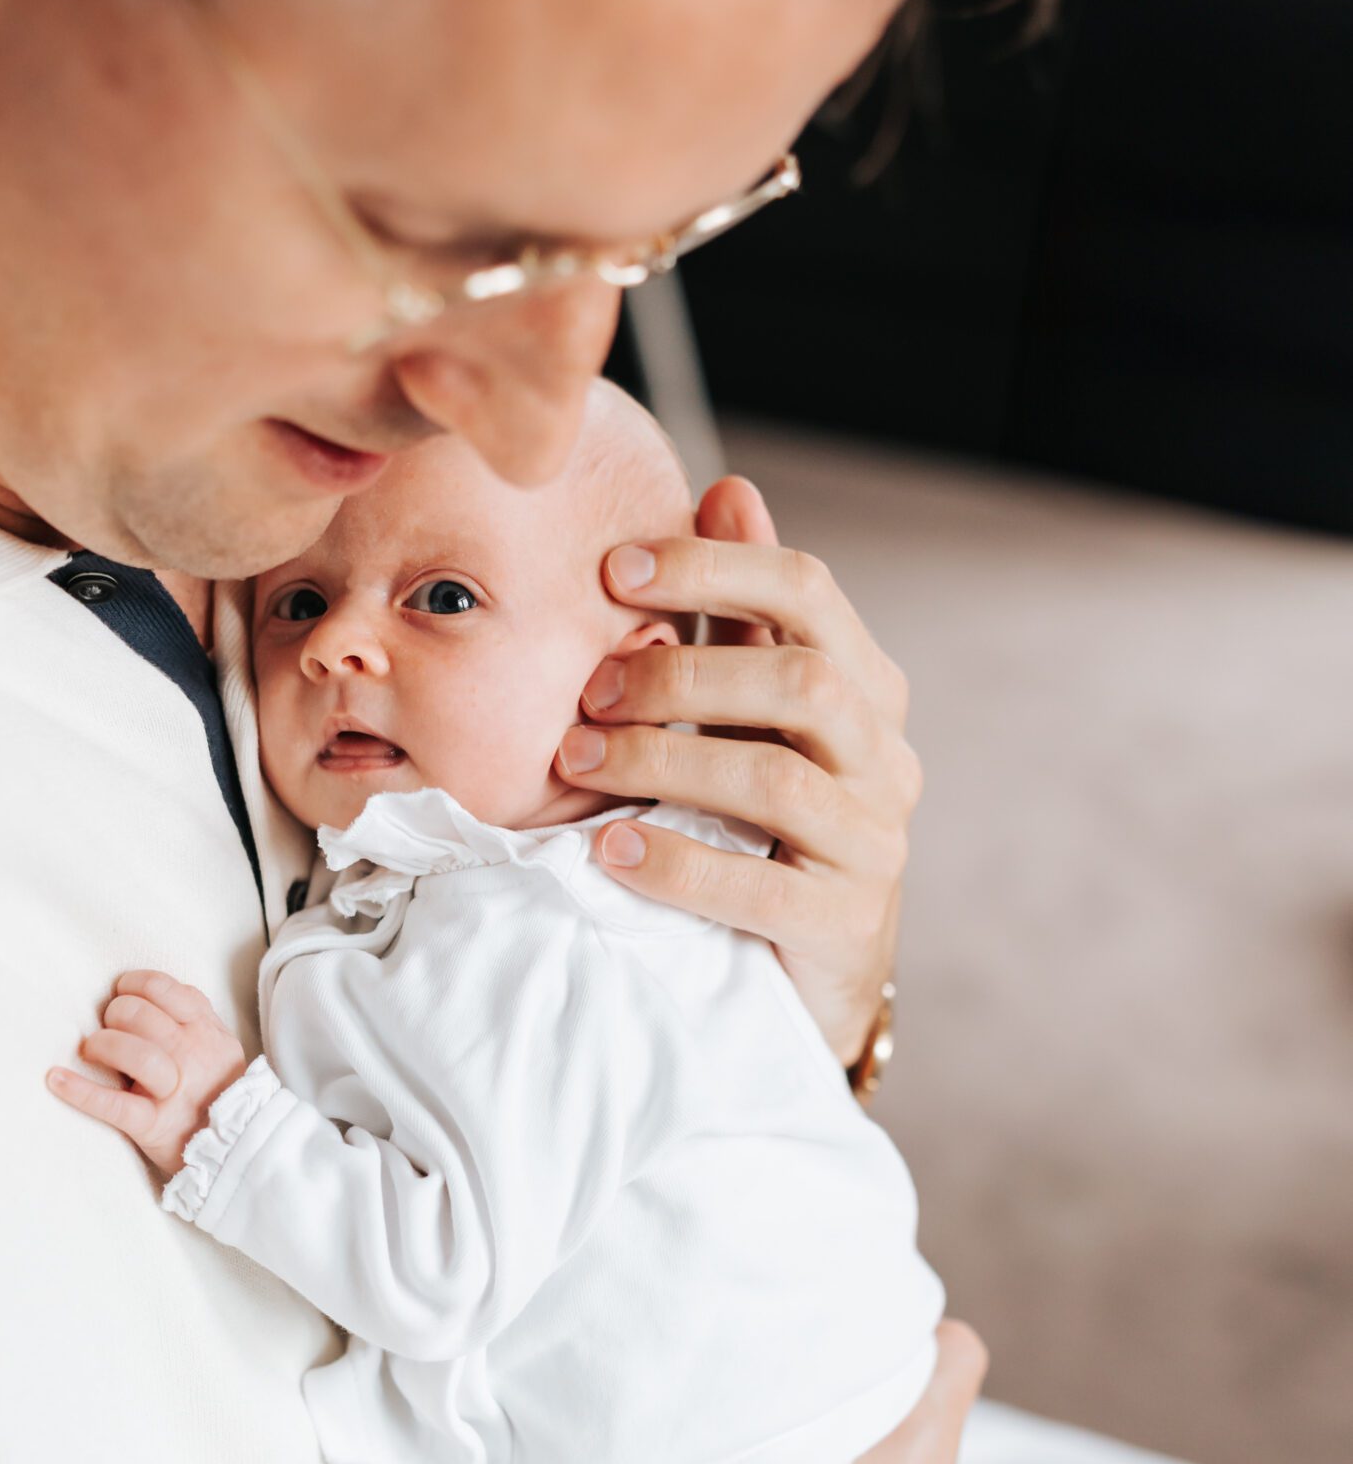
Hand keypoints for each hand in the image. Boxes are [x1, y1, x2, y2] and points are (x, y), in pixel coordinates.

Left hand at [47, 971, 245, 1176]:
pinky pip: (114, 1105)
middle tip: (108, 1031)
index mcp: (207, 1032)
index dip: (134, 986)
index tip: (122, 995)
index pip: (164, 990)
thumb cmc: (219, 1093)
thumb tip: (149, 993)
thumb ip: (195, 1019)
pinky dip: (80, 1092)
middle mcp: (192, 1055)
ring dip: (102, 1044)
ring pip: (132, 1052)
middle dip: (114, 1015)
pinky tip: (57, 1080)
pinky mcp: (153, 1126)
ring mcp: (173, 1091)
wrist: (239, 1150)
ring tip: (92, 1052)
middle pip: (141, 1015)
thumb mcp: (222, 1048)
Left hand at [555, 475, 919, 1065]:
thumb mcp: (756, 715)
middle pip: (800, 680)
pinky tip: (609, 850)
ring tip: (577, 763)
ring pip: (777, 779)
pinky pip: (759, 885)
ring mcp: (875, 844)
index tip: (613, 568)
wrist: (809, 974)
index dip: (713, 567)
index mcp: (865, 690)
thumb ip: (743, 616)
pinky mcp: (846, 925)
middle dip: (681, 673)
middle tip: (587, 693)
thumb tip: (727, 488)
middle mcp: (886, 759)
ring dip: (663, 760)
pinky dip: (675, 862)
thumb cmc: (769, 827)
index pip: (808, 593)